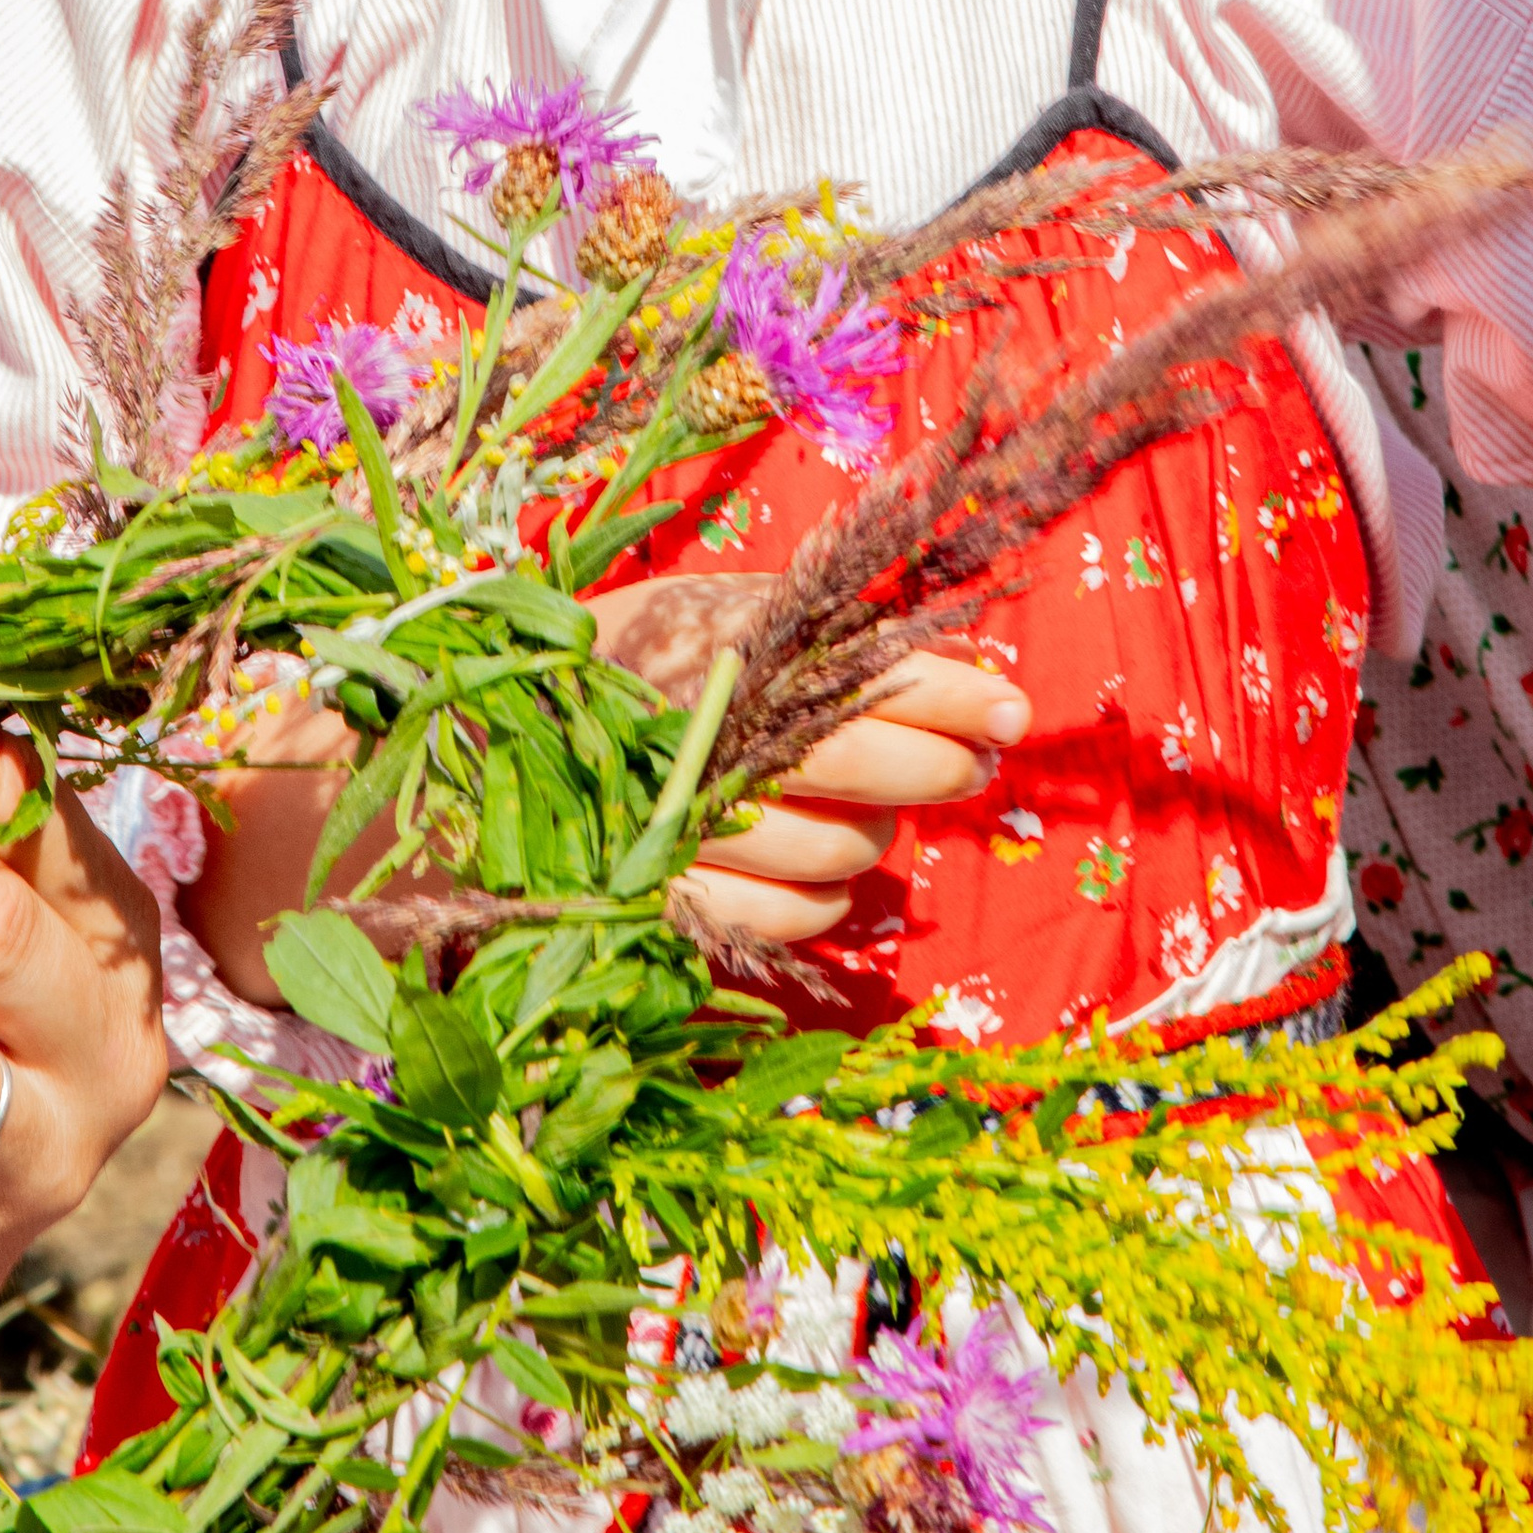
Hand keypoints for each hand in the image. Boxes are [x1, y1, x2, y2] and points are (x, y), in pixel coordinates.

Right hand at [589, 573, 1027, 945]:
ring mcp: (676, 821)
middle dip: (937, 763)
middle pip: (852, 759)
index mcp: (718, 648)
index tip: (1013, 709)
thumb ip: (842, 632)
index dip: (947, 693)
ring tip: (883, 812)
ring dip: (880, 832)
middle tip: (978, 761)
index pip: (858, 669)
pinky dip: (828, 900)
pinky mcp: (663, 895)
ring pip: (830, 847)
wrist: (519, 724)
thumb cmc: (660, 656)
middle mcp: (694, 731)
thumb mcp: (740, 615)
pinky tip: (829, 870)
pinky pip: (786, 917)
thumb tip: (970, 667)